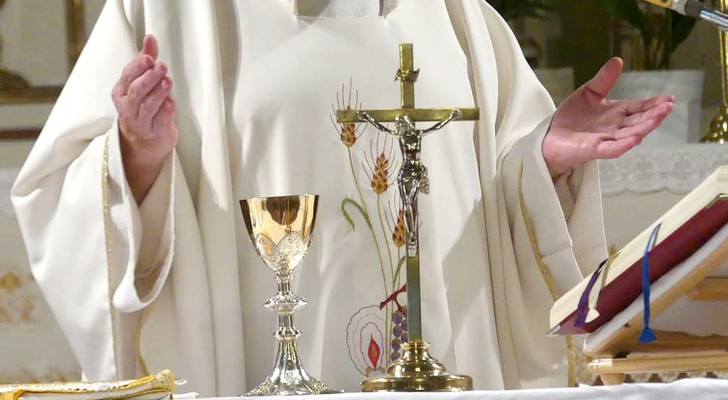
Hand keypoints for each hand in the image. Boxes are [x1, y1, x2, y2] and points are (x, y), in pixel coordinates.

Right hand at [111, 34, 177, 202]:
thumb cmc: (143, 107)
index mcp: (121, 93)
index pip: (127, 77)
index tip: (149, 57)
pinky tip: (172, 101)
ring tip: (168, 81)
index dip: (138, 67)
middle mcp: (128, 108)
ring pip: (148, 106)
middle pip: (137, 91)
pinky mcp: (156, 133)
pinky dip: (166, 110)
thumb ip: (146, 60)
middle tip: (161, 66)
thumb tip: (150, 37)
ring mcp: (141, 123)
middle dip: (149, 77)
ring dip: (158, 93)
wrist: (143, 145)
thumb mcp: (141, 83)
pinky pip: (160, 121)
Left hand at [542, 57, 673, 179]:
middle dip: (654, 115)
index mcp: (616, 113)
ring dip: (643, 128)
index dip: (654, 104)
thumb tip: (618, 60)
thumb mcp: (588, 93)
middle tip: (668, 107)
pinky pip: (611, 149)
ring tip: (656, 119)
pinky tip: (635, 139)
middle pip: (638, 121)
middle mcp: (615, 127)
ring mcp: (605, 140)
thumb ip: (603, 80)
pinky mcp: (592, 150)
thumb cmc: (571, 116)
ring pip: (629, 135)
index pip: (639, 107)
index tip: (669, 98)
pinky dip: (622, 145)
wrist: (549, 136)